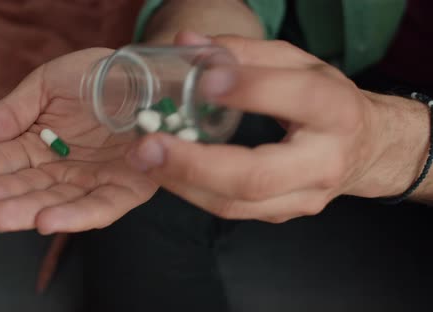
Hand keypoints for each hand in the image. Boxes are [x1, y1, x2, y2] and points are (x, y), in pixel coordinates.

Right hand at [0, 48, 156, 233]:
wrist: (145, 72)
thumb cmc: (94, 76)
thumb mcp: (46, 85)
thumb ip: (11, 113)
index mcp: (39, 144)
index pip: (4, 161)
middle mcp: (62, 169)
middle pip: (26, 187)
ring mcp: (92, 181)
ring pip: (56, 201)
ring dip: (26, 210)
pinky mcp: (125, 189)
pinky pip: (101, 206)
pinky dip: (76, 216)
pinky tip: (46, 221)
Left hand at [125, 32, 429, 222]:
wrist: (366, 149)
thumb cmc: (327, 100)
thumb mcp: (298, 64)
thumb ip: (243, 52)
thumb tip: (186, 42)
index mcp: (337, 110)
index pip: (297, 98)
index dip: (250, 89)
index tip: (202, 79)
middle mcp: (324, 162)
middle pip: (255, 176)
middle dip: (194, 164)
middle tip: (148, 146)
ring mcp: (303, 198)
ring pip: (235, 204)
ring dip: (182, 183)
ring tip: (143, 160)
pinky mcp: (283, 215)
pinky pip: (231, 210)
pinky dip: (192, 191)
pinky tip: (166, 171)